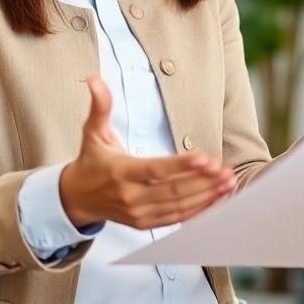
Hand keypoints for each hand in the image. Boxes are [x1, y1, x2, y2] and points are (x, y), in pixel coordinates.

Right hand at [58, 73, 235, 229]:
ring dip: (206, 195)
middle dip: (203, 181)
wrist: (76, 198)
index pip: (156, 169)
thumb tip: (94, 79)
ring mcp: (138, 213)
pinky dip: (199, 210)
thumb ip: (100, 105)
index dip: (181, 165)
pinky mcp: (144, 224)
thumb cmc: (91, 161)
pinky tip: (216, 199)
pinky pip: (176, 219)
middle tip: (224, 170)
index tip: (205, 158)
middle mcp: (130, 196)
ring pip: (178, 206)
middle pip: (173, 190)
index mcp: (120, 171)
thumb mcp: (93, 131)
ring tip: (227, 182)